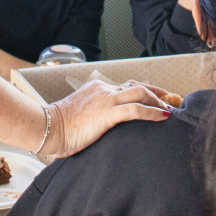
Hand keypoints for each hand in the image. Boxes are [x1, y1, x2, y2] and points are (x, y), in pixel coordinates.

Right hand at [42, 79, 170, 157]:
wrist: (45, 129)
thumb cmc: (60, 128)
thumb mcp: (83, 115)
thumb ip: (98, 114)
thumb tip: (109, 125)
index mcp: (98, 88)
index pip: (128, 86)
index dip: (147, 92)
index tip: (159, 99)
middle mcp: (104, 90)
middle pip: (139, 86)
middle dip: (158, 95)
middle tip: (170, 105)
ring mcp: (106, 99)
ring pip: (141, 93)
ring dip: (158, 102)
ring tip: (168, 112)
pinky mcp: (106, 113)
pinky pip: (136, 109)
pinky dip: (152, 113)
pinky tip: (162, 118)